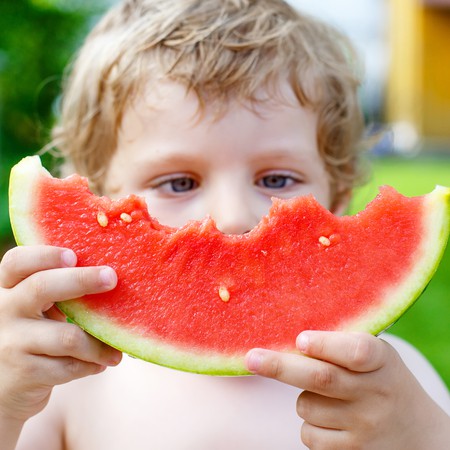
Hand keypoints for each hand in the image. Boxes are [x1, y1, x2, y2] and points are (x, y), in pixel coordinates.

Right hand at [0, 246, 121, 423]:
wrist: (2, 392)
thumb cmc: (31, 340)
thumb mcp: (34, 312)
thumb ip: (58, 293)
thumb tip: (110, 276)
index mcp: (9, 289)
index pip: (17, 262)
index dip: (45, 255)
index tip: (73, 255)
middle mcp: (4, 311)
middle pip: (42, 286)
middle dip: (81, 280)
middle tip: (111, 278)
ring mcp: (10, 342)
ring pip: (67, 336)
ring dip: (98, 344)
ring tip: (116, 350)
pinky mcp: (22, 373)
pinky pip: (69, 366)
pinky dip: (90, 365)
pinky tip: (100, 364)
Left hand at [246, 331, 448, 448]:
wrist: (416, 433)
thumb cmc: (380, 379)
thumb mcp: (375, 357)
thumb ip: (341, 345)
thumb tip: (288, 338)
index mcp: (380, 360)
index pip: (356, 351)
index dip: (325, 345)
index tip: (300, 339)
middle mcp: (375, 392)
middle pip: (321, 378)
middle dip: (280, 367)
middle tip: (251, 358)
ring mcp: (364, 425)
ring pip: (306, 406)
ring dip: (304, 398)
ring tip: (330, 397)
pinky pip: (308, 434)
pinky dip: (310, 424)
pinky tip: (332, 420)